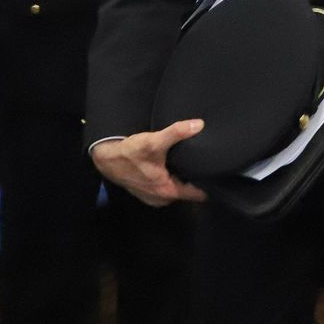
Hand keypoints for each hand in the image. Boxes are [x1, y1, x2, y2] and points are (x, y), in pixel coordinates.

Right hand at [90, 120, 208, 207]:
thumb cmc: (130, 153)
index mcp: (169, 191)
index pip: (199, 194)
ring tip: (192, 162)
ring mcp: (153, 197)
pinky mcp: (145, 191)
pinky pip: (165, 186)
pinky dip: (169, 177)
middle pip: (187, 190)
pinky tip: (171, 165)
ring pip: (176, 188)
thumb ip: (176, 133)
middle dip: (195, 178)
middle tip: (207, 162)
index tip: (218, 172)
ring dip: (181, 177)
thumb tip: (199, 124)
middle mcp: (162, 198)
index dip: (208, 184)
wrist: (105, 159)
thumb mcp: (154, 141)